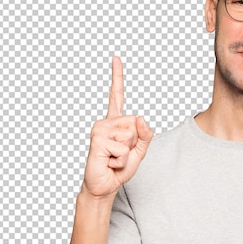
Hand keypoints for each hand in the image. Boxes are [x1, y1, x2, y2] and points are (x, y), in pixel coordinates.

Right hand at [82, 56, 153, 198]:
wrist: (104, 186)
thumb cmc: (119, 168)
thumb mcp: (139, 151)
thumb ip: (145, 135)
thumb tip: (140, 118)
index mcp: (116, 122)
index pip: (117, 95)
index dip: (117, 76)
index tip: (116, 57)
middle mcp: (106, 122)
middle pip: (136, 123)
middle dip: (135, 144)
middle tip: (120, 154)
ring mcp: (100, 130)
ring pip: (131, 136)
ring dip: (128, 153)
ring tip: (114, 158)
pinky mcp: (97, 140)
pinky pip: (123, 149)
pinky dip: (121, 160)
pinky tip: (109, 162)